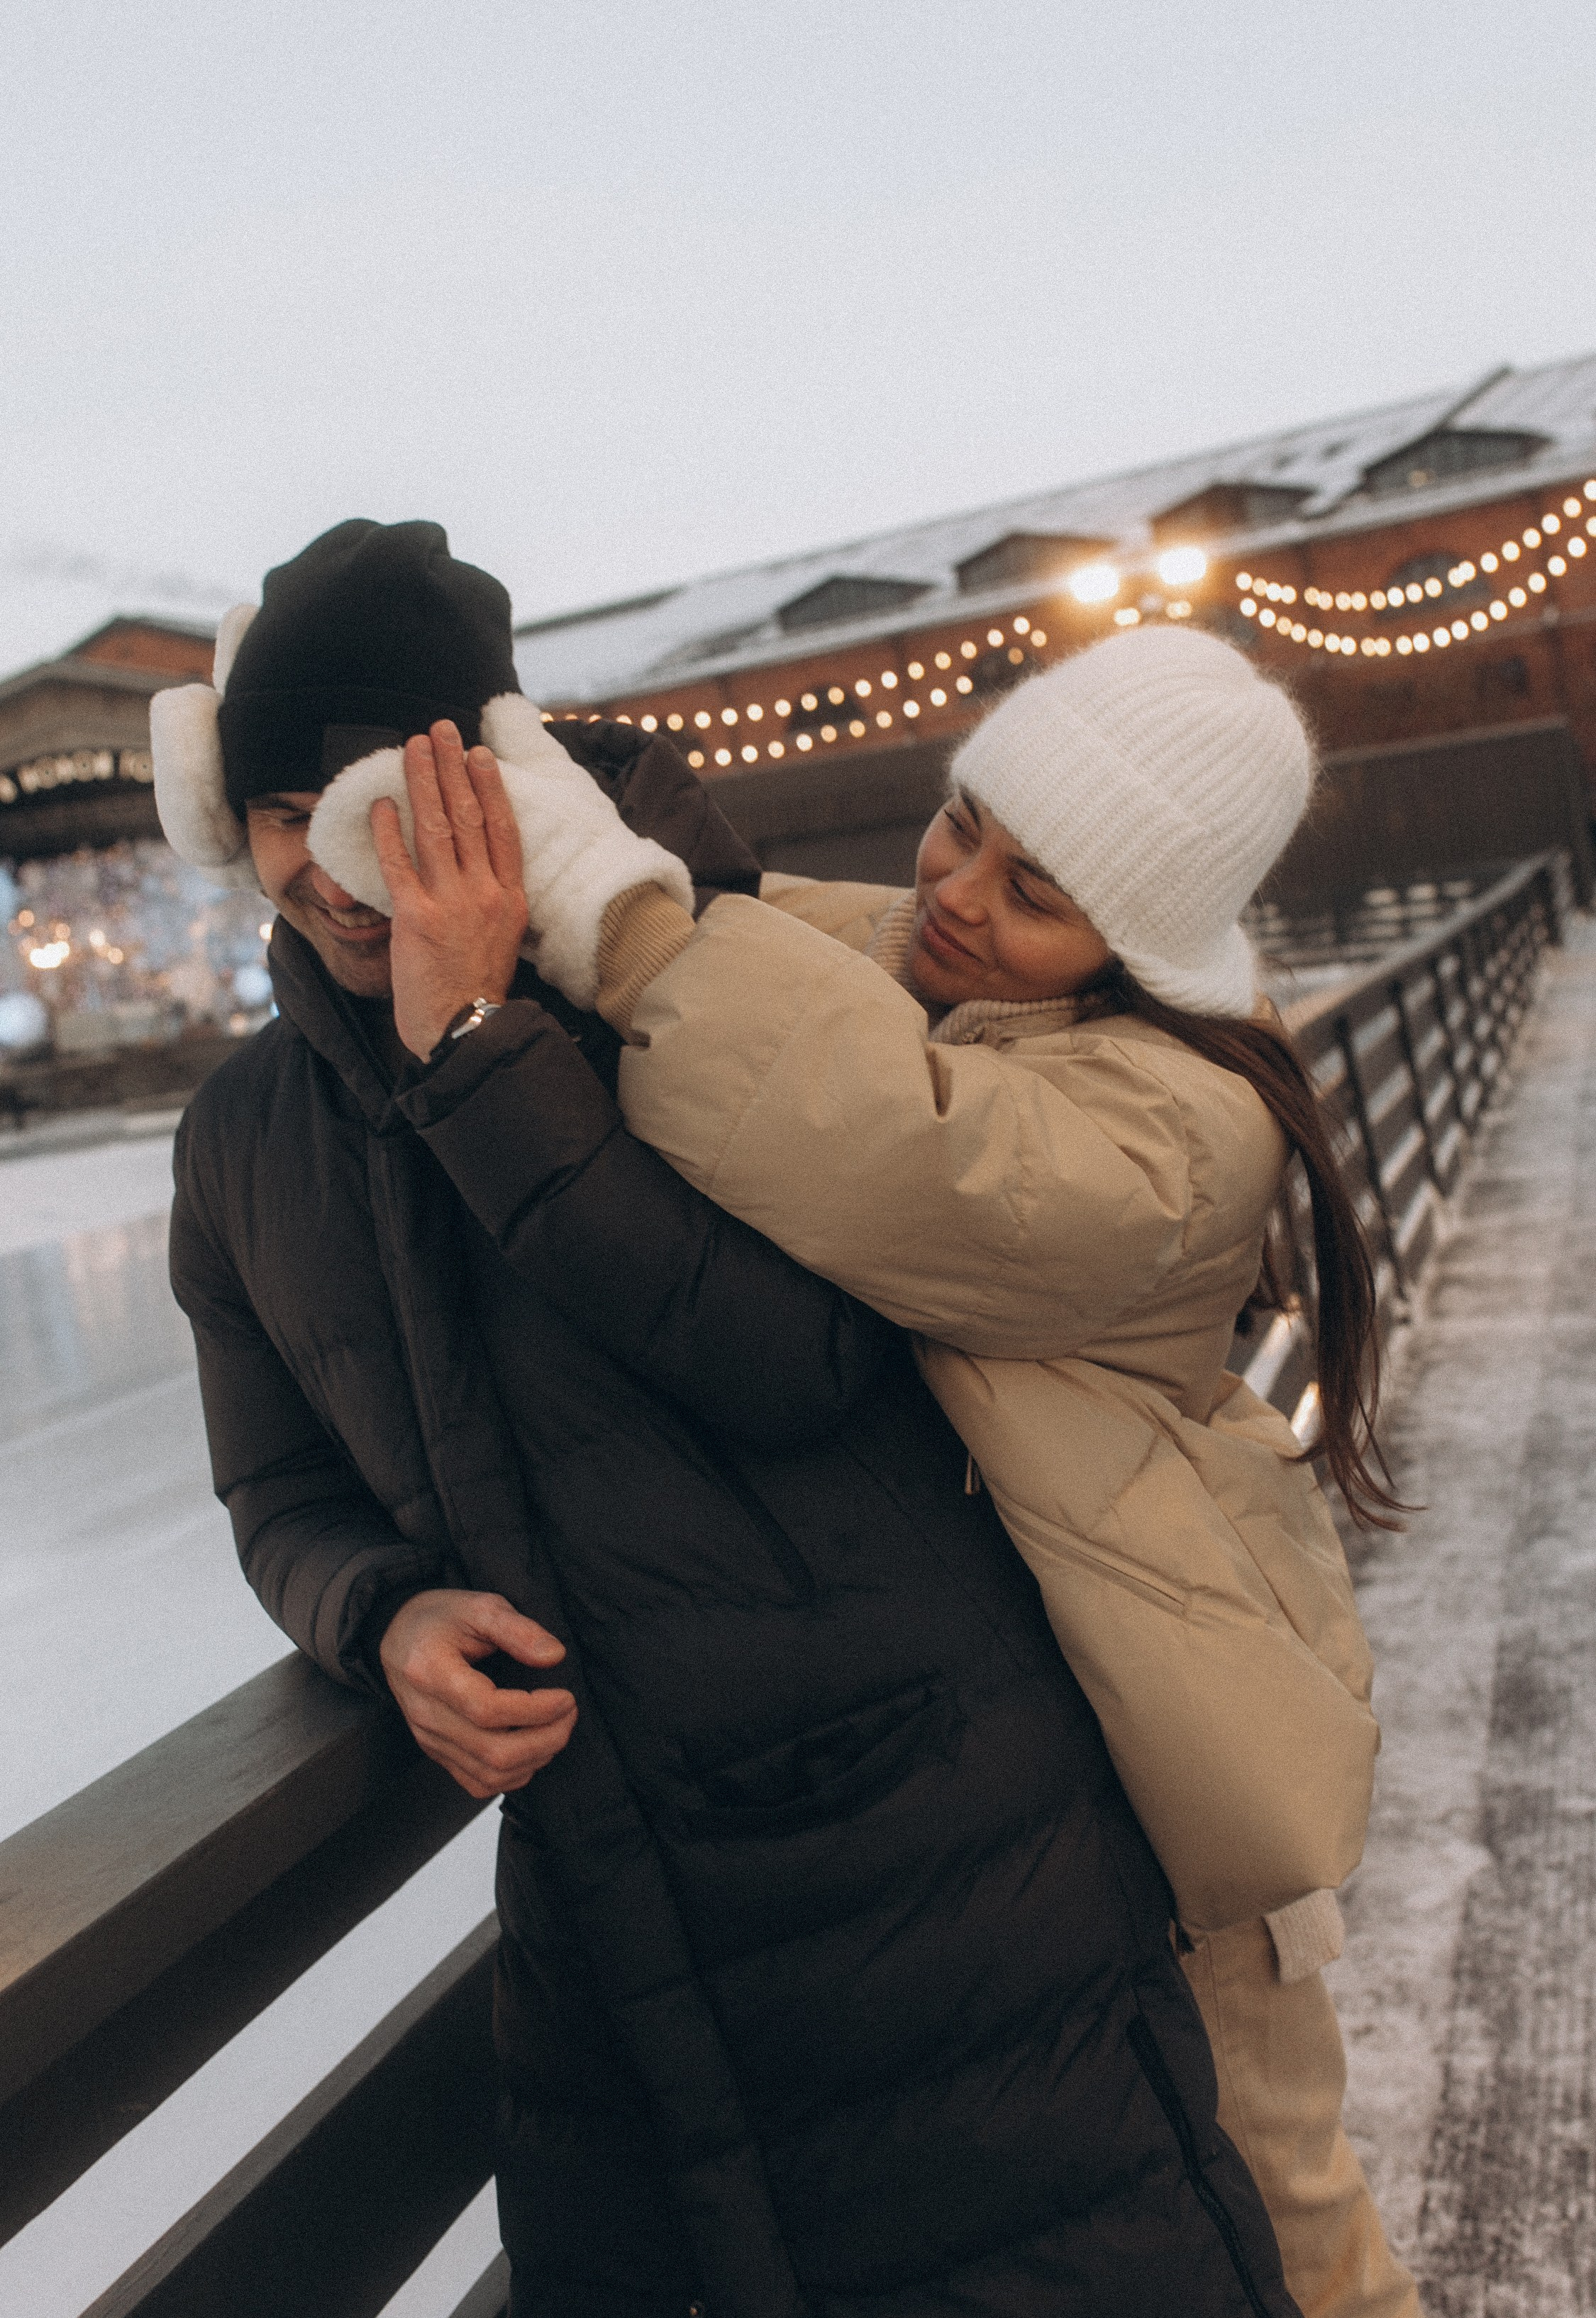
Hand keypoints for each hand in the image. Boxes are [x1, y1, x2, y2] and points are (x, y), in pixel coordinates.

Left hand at [370, 721, 529, 1059]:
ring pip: (436, 829)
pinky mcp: (416, 918)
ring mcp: (450, 903)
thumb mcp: (503, 941)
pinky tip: (381, 803)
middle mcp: (485, 894)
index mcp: (510, 899)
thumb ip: (493, 903)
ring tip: (413, 747)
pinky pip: (399, 863)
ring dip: (423, 782)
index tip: (477, 754)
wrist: (466, 1032)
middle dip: (452, 768)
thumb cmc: (480, 992)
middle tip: (440, 730)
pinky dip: (389, 830)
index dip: (489, 787)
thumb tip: (478, 870)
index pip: (502, 829)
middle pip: (469, 817)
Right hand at [379, 1588, 576, 1798]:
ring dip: (535, 1759)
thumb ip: (517, 1629)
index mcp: (430, 1672)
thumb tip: (554, 1656)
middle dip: (545, 1739)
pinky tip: (533, 1750)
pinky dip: (514, 1775)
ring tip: (557, 1729)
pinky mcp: (436, 1752)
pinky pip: (478, 1783)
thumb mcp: (479, 1605)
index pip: (487, 1709)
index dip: (535, 1710)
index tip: (566, 1697)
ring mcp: (429, 1738)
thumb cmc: (440, 1618)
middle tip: (569, 1713)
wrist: (399, 1636)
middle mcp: (425, 1714)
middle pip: (492, 1751)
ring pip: (489, 1774)